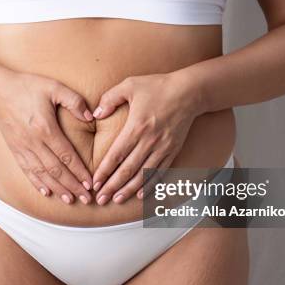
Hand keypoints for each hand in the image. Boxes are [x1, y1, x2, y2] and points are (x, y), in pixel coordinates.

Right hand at [0, 71, 93, 203]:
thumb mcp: (54, 87)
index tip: (90, 183)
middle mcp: (34, 142)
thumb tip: (91, 116)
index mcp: (45, 128)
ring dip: (57, 189)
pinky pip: (27, 170)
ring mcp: (23, 148)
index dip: (79, 171)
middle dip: (72, 186)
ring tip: (70, 200)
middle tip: (86, 198)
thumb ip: (74, 101)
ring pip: (42, 174)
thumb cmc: (28, 86)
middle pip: (56, 170)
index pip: (66, 156)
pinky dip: (37, 183)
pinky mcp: (15, 150)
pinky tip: (46, 192)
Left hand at [91, 72, 203, 204]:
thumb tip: (95, 114)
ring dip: (129, 189)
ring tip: (116, 200)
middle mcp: (149, 141)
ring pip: (143, 174)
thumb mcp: (130, 85)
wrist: (190, 91)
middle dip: (112, 186)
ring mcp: (163, 148)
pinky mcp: (173, 150)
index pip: (116, 155)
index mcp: (136, 127)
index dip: (104, 171)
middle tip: (100, 199)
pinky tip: (141, 194)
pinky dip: (150, 185)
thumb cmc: (158, 86)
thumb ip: (110, 98)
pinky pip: (160, 172)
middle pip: (127, 169)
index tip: (95, 183)